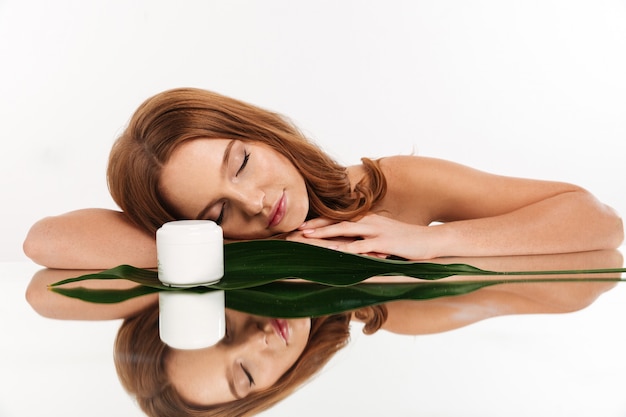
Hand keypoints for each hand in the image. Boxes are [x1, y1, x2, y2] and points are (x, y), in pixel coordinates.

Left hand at [293, 214, 435, 259]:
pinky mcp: (385, 243)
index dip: (317, 223)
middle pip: (336, 223)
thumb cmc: (406, 241)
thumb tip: (349, 249)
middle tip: (294, 232)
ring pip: (345, 231)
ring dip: (324, 234)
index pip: (337, 220)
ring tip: (306, 238)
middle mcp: (368, 222)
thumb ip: (365, 241)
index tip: (298, 228)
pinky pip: (363, 246)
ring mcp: (376, 232)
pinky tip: (334, 252)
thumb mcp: (382, 238)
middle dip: (314, 227)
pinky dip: (347, 249)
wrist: (431, 240)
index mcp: (366, 221)